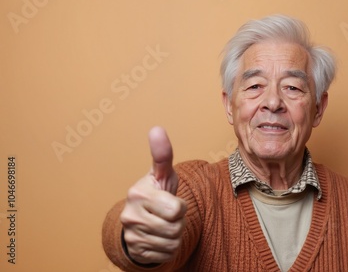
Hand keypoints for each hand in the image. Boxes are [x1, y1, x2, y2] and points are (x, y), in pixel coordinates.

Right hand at [120, 126, 186, 263]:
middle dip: (179, 222)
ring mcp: (131, 235)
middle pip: (176, 227)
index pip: (176, 209)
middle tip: (169, 215)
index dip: (180, 207)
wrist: (139, 221)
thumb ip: (162, 155)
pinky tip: (159, 238)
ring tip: (165, 225)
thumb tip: (157, 128)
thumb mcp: (161, 174)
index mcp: (138, 193)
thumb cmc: (156, 193)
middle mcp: (130, 215)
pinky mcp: (135, 251)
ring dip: (175, 235)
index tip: (170, 201)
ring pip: (172, 242)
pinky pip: (165, 255)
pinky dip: (168, 248)